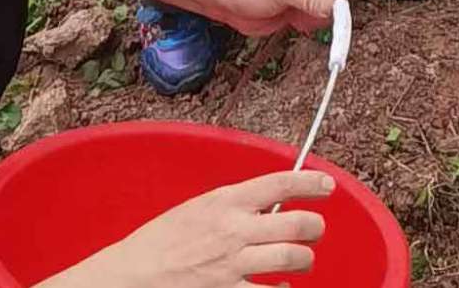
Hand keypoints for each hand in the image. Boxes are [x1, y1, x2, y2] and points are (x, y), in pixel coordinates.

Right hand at [49, 171, 332, 287]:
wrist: (131, 276)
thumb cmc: (161, 241)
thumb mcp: (197, 208)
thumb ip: (233, 206)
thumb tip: (268, 205)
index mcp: (226, 201)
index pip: (281, 183)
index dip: (311, 183)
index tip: (327, 186)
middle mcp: (235, 230)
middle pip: (298, 223)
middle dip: (316, 227)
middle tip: (316, 230)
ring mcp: (233, 265)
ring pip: (293, 258)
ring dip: (305, 259)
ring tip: (302, 260)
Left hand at [199, 0, 353, 35]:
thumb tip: (337, 7)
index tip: (323, 12)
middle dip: (324, 8)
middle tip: (301, 10)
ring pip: (332, 9)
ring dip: (314, 17)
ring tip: (292, 10)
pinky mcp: (306, 2)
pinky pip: (320, 18)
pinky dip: (308, 23)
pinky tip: (291, 17)